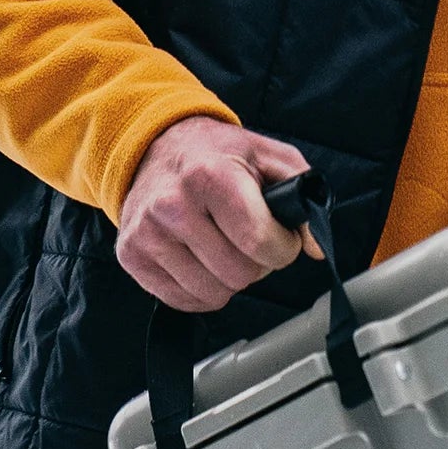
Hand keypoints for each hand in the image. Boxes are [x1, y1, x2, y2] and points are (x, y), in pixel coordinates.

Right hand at [116, 117, 320, 312]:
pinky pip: (184, 301)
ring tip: (223, 245)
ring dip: (229, 278)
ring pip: (213, 293)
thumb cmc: (217, 155)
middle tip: (248, 239)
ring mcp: (147, 233)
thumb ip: (304, 197)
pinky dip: (202, 288)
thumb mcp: (269, 157)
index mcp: (210, 175)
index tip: (280, 235)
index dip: (282, 247)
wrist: (155, 146)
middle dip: (256, 263)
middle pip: (239, 274)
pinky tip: (201, 258)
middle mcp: (172, 205)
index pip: (258, 240)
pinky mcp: (131, 256)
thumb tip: (316, 248)